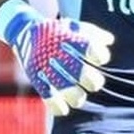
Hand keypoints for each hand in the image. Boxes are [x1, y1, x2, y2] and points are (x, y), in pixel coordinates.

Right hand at [0, 1, 113, 115]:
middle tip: (93, 82)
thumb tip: (109, 41)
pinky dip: (58, 107)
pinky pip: (49, 98)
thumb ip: (95, 34)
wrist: (25, 31)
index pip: (93, 50)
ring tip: (79, 95)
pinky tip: (64, 108)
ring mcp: (47, 67)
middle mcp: (59, 54)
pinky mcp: (36, 77)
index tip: (99, 58)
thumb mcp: (75, 26)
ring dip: (78, 96)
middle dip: (94, 81)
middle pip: (83, 74)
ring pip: (68, 90)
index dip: (101, 56)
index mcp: (70, 39)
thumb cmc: (58, 31)